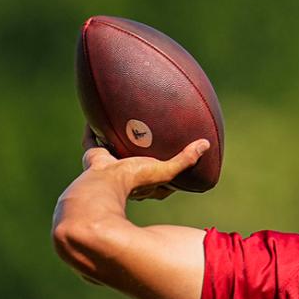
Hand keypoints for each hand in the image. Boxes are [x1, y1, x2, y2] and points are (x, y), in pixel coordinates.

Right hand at [81, 126, 207, 200]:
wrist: (104, 183)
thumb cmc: (135, 180)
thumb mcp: (166, 171)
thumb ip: (185, 160)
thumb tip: (205, 144)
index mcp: (144, 184)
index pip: (159, 176)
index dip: (167, 166)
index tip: (175, 156)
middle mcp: (125, 175)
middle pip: (135, 159)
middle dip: (141, 150)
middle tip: (149, 136)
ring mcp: (108, 165)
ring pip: (113, 148)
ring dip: (118, 138)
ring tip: (125, 123)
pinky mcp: (94, 156)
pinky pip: (93, 139)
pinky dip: (95, 129)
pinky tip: (98, 115)